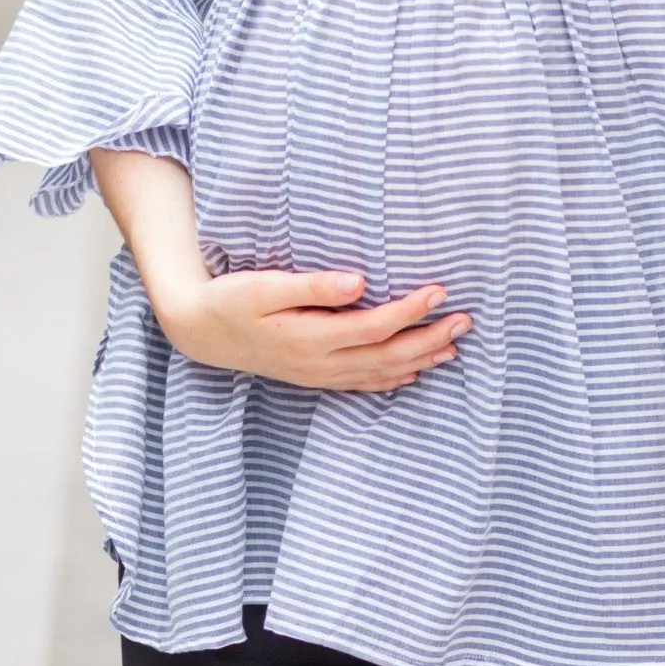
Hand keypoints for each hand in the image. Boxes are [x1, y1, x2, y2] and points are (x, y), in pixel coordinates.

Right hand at [162, 267, 471, 392]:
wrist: (201, 331)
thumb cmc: (231, 300)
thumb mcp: (264, 286)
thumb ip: (312, 287)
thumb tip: (359, 282)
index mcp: (311, 338)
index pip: (375, 327)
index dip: (411, 311)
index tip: (440, 291)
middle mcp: (320, 363)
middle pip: (387, 356)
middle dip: (429, 339)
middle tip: (464, 320)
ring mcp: (318, 374)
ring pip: (380, 374)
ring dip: (419, 360)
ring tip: (453, 347)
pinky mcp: (314, 375)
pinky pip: (362, 383)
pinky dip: (392, 379)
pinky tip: (411, 373)